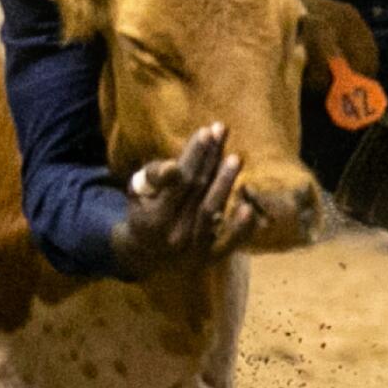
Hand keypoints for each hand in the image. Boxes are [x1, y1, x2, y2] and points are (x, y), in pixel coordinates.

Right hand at [110, 123, 255, 276]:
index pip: (177, 180)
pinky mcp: (211, 257)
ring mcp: (193, 248)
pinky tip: (249, 207)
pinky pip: (229, 243)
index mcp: (153, 218)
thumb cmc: (145, 211)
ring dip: (224, 183)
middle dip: (210, 157)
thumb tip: (174, 167)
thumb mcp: (138, 192)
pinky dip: (240, 227)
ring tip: (235, 158)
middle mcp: (173, 234)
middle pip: (197, 189)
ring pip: (211, 210)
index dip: (192, 156)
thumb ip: (153, 176)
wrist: (149, 256)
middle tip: (222, 130)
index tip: (205, 132)